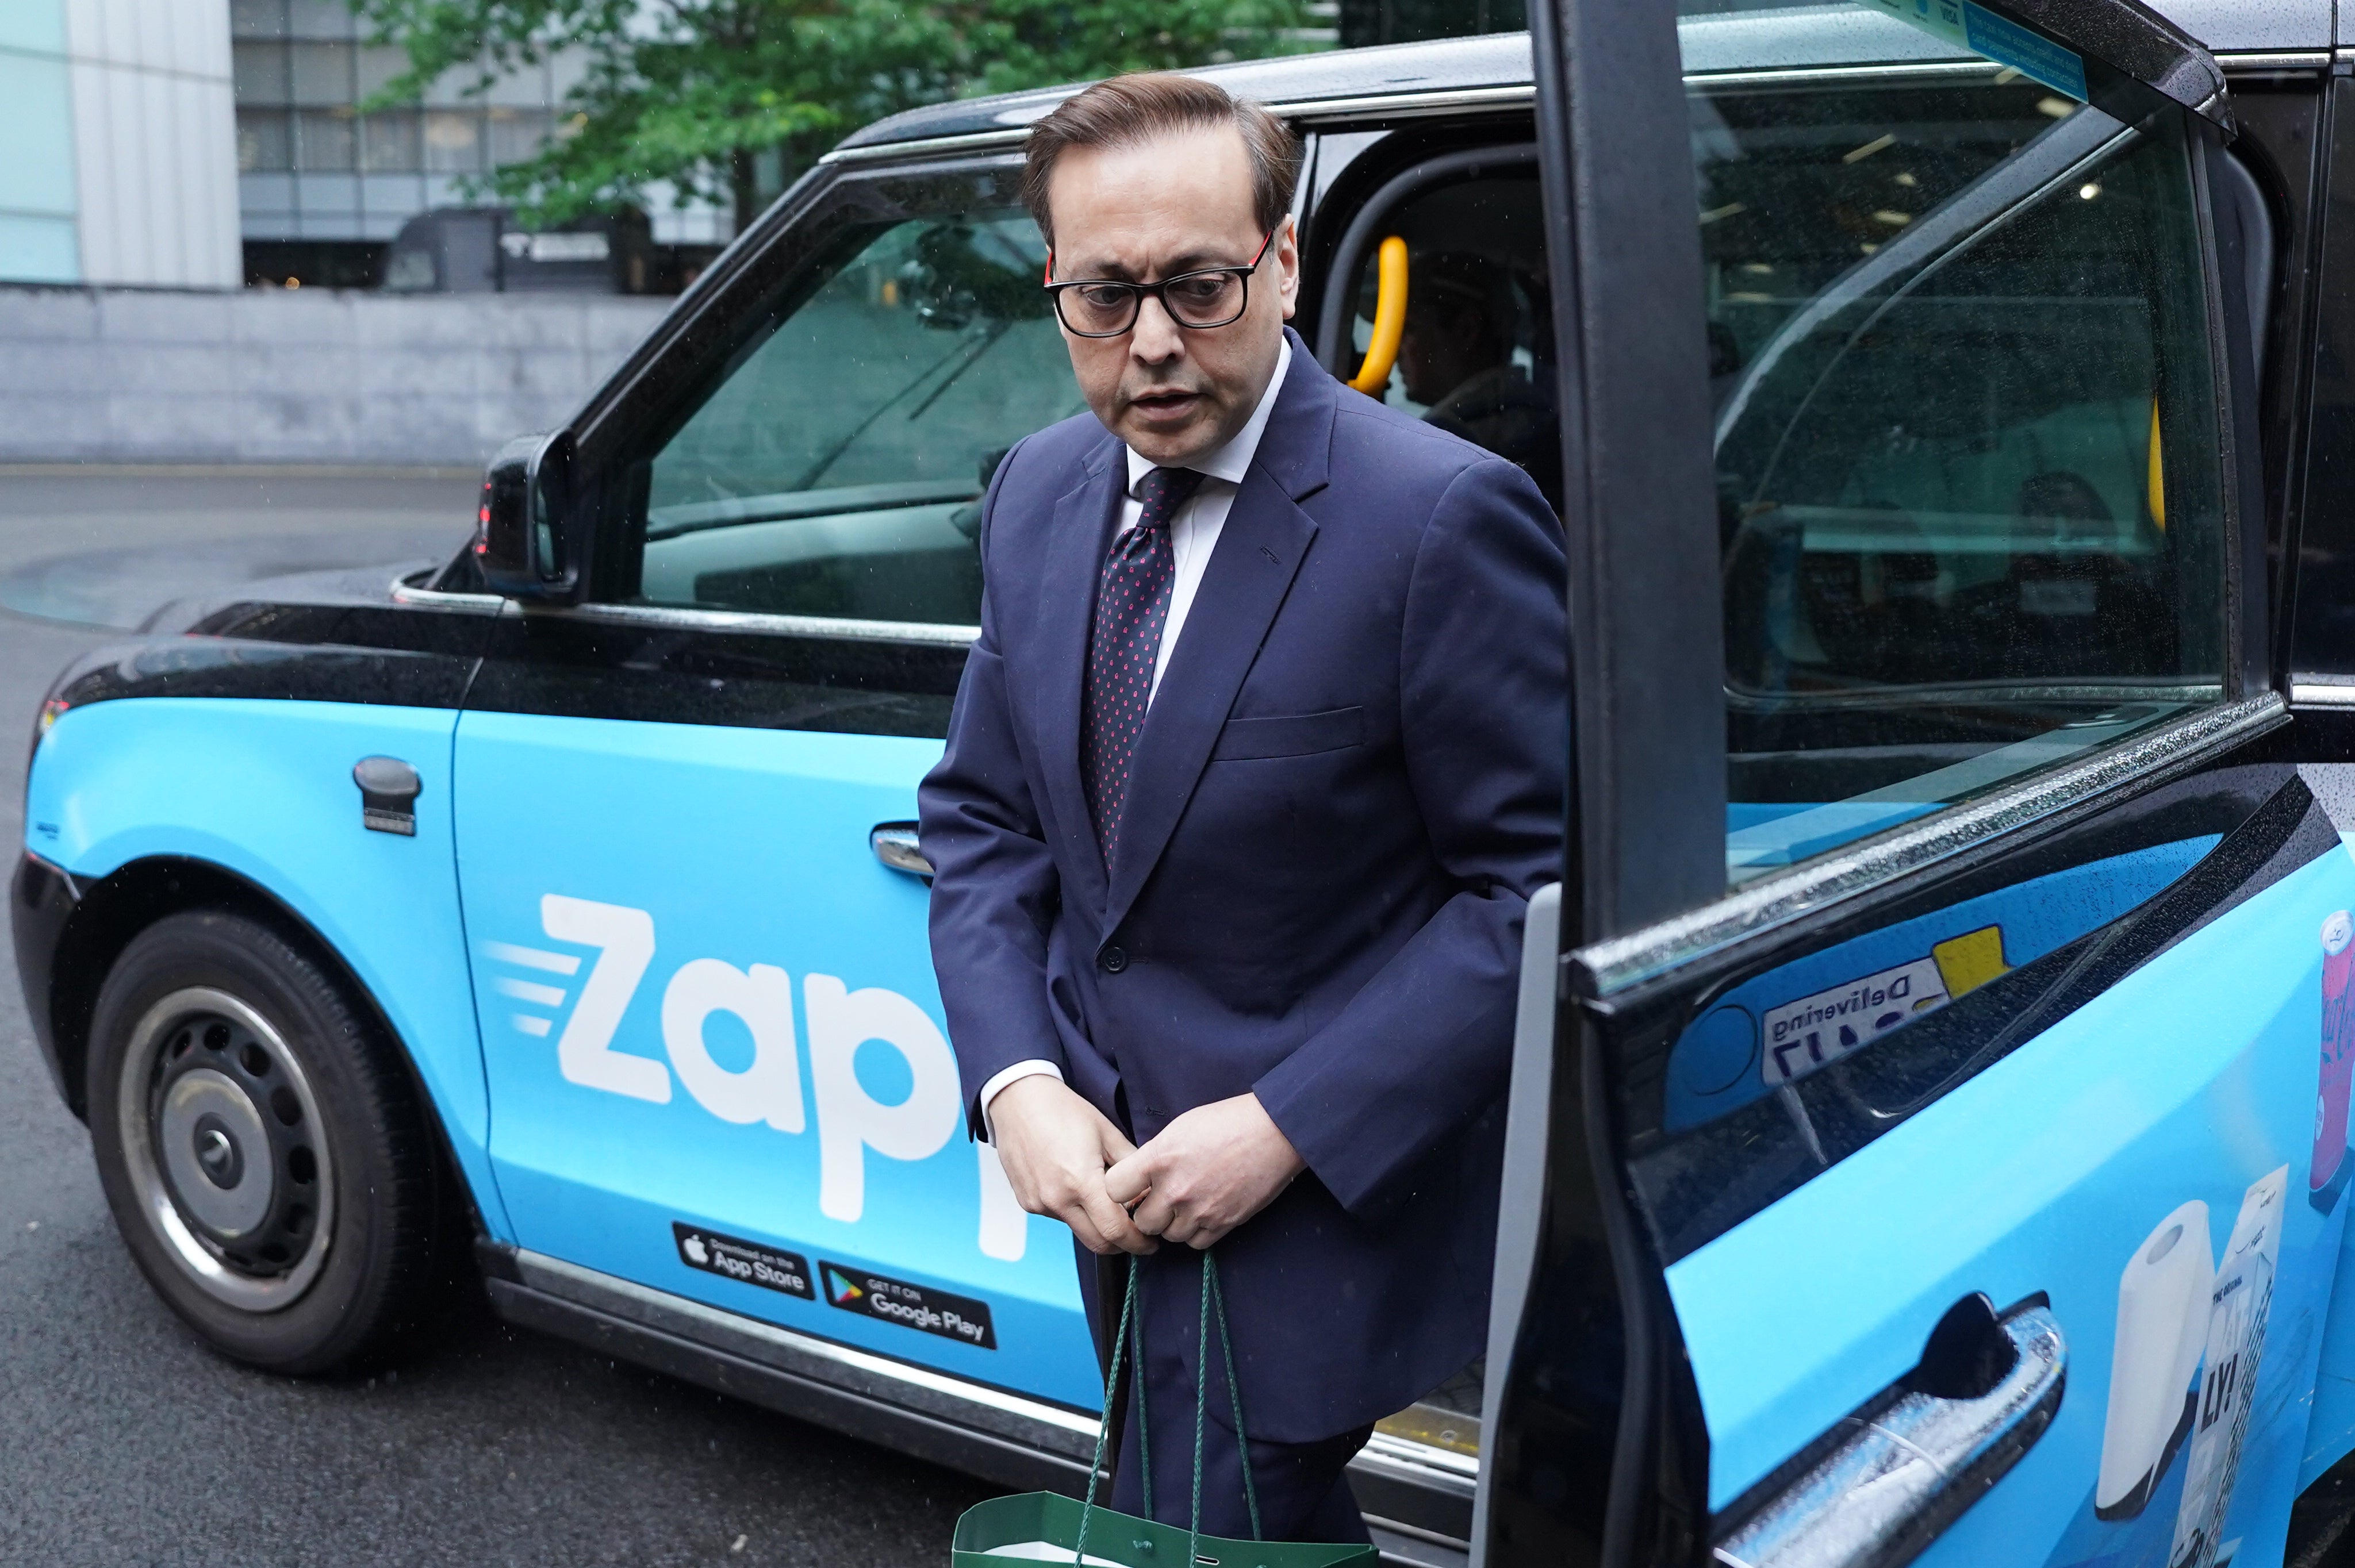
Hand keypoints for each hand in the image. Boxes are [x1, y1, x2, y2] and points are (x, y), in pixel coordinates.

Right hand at [988, 1075, 1155, 1255]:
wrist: (1018, 1100)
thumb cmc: (1063, 1110)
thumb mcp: (1107, 1132)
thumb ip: (1130, 1165)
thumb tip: (1148, 1191)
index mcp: (1081, 1181)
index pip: (1116, 1230)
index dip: (1138, 1241)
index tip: (1150, 1242)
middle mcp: (1057, 1199)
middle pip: (1098, 1242)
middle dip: (1122, 1244)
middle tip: (1137, 1236)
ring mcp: (1039, 1203)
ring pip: (1078, 1230)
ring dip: (1097, 1226)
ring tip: (1106, 1203)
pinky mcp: (1027, 1202)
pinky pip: (1058, 1217)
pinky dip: (1075, 1212)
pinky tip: (1077, 1189)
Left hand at [1103, 1093, 1305, 1249]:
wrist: (1273, 1132)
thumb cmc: (1226, 1122)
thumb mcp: (1179, 1128)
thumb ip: (1154, 1156)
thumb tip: (1139, 1180)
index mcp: (1159, 1158)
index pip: (1113, 1190)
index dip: (1120, 1190)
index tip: (1131, 1188)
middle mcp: (1175, 1189)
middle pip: (1142, 1221)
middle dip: (1149, 1212)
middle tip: (1161, 1199)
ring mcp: (1200, 1210)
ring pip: (1169, 1235)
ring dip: (1173, 1224)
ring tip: (1187, 1203)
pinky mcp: (1223, 1223)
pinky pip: (1195, 1243)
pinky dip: (1196, 1232)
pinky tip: (1204, 1212)